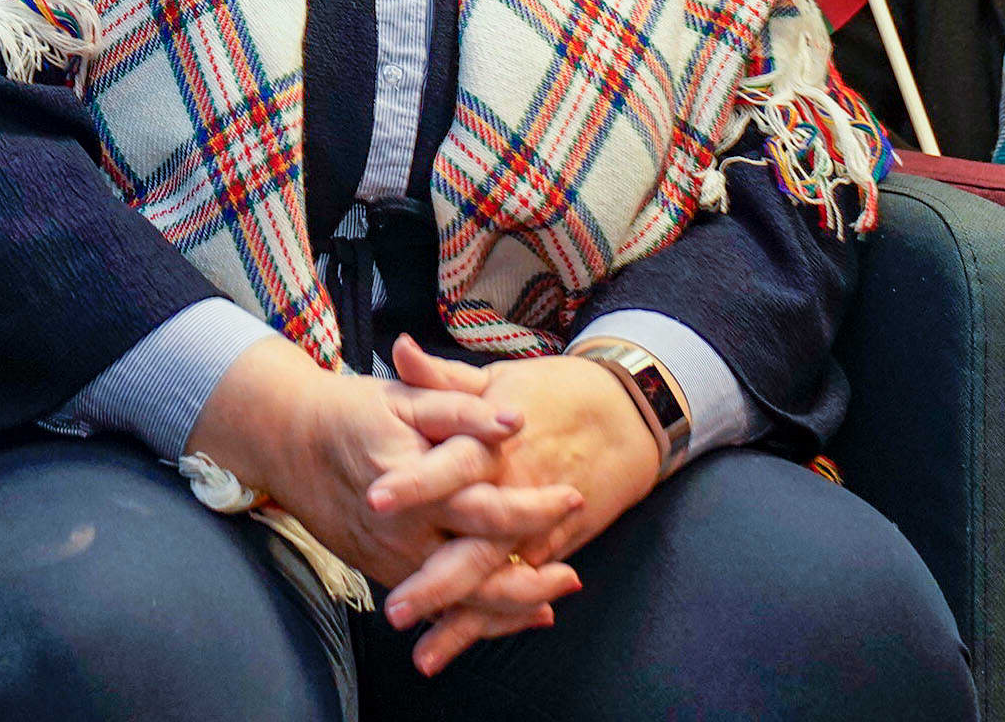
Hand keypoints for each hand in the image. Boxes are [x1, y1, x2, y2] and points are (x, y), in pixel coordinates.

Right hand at [186, 336, 584, 588]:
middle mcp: (404, 530)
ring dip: (507, 607)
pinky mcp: (381, 570)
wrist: (287, 440)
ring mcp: (390, 557)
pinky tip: (507, 614)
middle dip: (530, 580)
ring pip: (457, 599)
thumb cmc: (351, 411)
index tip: (574, 498)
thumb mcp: (406, 397)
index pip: (488, 507)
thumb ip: (461, 408)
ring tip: (550, 603)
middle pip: (478, 570)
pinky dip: (473, 615)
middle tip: (573, 575)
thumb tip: (513, 419)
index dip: (535, 508)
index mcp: (418, 482)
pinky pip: (434, 605)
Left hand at [370, 342, 660, 673]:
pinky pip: (520, 590)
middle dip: (436, 583)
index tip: (374, 500)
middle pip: (474, 545)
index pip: (451, 464)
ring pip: (498, 582)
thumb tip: (398, 348)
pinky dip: (494, 621)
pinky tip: (460, 645)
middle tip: (395, 610)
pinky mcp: (555, 548)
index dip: (414, 483)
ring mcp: (538, 527)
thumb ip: (442, 377)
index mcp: (498, 444)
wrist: (629, 414)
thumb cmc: (554, 392)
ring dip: (462, 620)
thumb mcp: (497, 377)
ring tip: (425, 655)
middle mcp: (517, 491)